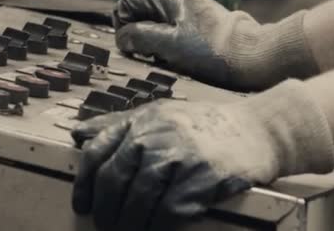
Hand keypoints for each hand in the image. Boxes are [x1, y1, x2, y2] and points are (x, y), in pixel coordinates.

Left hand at [72, 80, 333, 230]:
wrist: (257, 129)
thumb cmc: (201, 124)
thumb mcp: (157, 114)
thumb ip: (117, 124)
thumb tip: (76, 133)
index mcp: (141, 121)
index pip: (96, 152)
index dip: (84, 183)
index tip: (82, 204)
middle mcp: (156, 136)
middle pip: (113, 181)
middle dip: (105, 210)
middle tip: (106, 225)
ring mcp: (180, 157)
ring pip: (139, 200)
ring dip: (129, 224)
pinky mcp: (204, 178)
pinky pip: (170, 212)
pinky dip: (159, 226)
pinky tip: (157, 229)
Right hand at [114, 0, 317, 89]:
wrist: (253, 58)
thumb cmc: (212, 51)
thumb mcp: (168, 44)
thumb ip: (140, 36)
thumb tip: (122, 36)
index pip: (129, 1)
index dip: (121, 21)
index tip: (127, 42)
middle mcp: (181, 0)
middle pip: (143, 12)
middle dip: (136, 32)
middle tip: (142, 53)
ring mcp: (193, 14)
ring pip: (157, 25)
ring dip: (151, 41)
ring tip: (160, 58)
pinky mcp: (202, 29)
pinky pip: (173, 33)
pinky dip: (167, 45)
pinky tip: (174, 59)